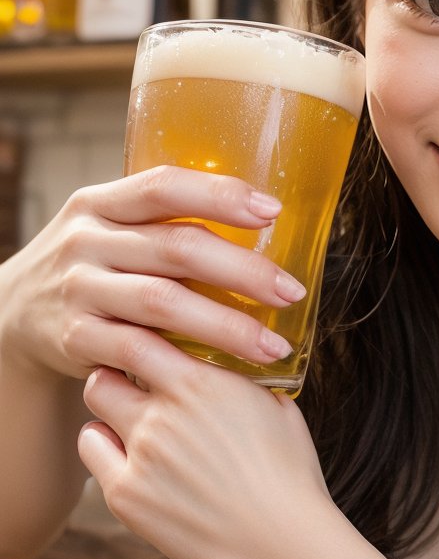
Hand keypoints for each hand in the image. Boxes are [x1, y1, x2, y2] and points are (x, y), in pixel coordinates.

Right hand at [3, 167, 305, 384]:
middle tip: (291, 290)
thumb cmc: (93, 267)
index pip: (163, 187)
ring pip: (163, 304)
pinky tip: (221, 371)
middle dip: (243, 271)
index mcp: (100, 202)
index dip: (220, 195)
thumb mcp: (111, 229)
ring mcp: (79, 289)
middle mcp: (86, 240)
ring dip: (226, 326)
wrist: (14, 315)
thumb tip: (264, 220)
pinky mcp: (74, 338)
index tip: (273, 211)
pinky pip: (137, 349)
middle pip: (176, 249)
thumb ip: (164, 224)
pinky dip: (183, 361)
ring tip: (274, 344)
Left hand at [79, 343, 331, 558]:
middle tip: (132, 374)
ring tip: (131, 412)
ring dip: (109, 401)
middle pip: (107, 366)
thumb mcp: (279, 408)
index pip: (141, 336)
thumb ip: (244, 380)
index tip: (144, 336)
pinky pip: (91, 448)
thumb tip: (235, 363)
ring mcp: (138, 454)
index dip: (138, 334)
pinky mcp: (123, 495)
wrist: (278, 545)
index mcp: (202, 384)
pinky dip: (103, 442)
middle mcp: (161, 414)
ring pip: (96, 403)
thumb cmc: (289, 477)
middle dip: (117, 365)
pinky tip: (124, 448)